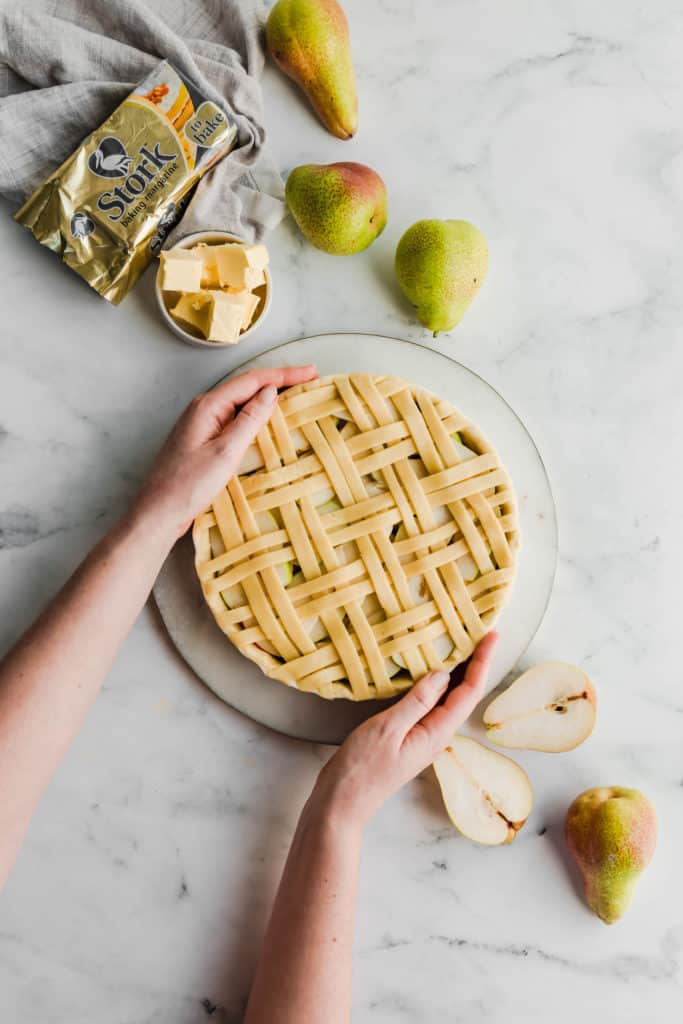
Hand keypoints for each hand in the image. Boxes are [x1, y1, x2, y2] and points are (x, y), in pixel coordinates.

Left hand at [133, 365, 317, 540]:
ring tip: (297, 396)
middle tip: (310, 381)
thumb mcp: (225, 452)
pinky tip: (269, 421)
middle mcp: (205, 408)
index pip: (253, 381)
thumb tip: (270, 393)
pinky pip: (235, 419)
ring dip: (269, 397)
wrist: (159, 512)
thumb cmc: (188, 485)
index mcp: (209, 406)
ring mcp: (203, 423)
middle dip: (280, 381)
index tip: (311, 372)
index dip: (284, 375)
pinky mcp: (204, 439)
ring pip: (242, 402)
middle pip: (248, 387)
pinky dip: (257, 415)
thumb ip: (249, 420)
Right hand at [311, 632, 497, 829]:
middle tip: (481, 632)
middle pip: (464, 694)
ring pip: (448, 699)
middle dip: (476, 663)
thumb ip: (417, 701)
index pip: (469, 692)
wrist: (343, 801)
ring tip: (463, 644)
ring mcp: (422, 737)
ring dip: (458, 671)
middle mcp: (436, 735)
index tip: (491, 635)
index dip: (482, 662)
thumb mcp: (389, 728)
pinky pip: (430, 704)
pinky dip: (435, 683)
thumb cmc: (362, 768)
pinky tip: (428, 672)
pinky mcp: (408, 736)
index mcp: (437, 733)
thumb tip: (442, 674)